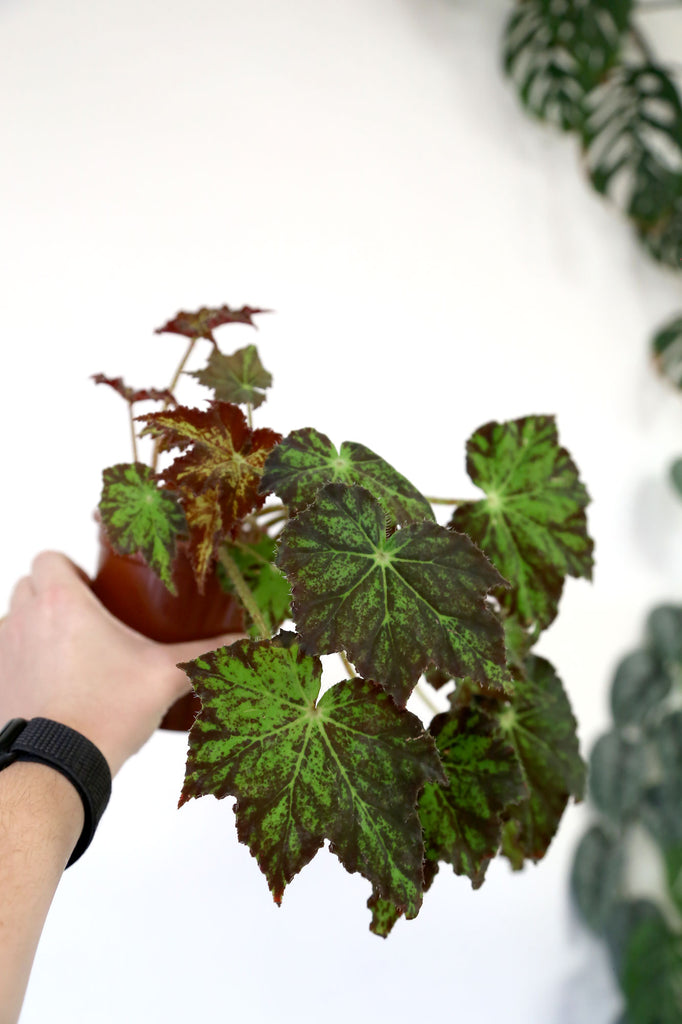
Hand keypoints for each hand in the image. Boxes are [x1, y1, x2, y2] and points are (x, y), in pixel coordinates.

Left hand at [0, 551, 243, 774]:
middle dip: (54, 595)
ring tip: (73, 652)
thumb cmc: (105, 713)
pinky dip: (25, 661)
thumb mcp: (165, 677)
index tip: (95, 590)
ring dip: (37, 626)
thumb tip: (244, 643)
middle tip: (90, 619)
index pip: (49, 557)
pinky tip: (56, 684)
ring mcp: (6, 651)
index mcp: (62, 602)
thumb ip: (206, 655)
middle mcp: (25, 619)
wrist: (59, 764)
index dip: (70, 567)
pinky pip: (7, 656)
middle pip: (29, 584)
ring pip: (15, 619)